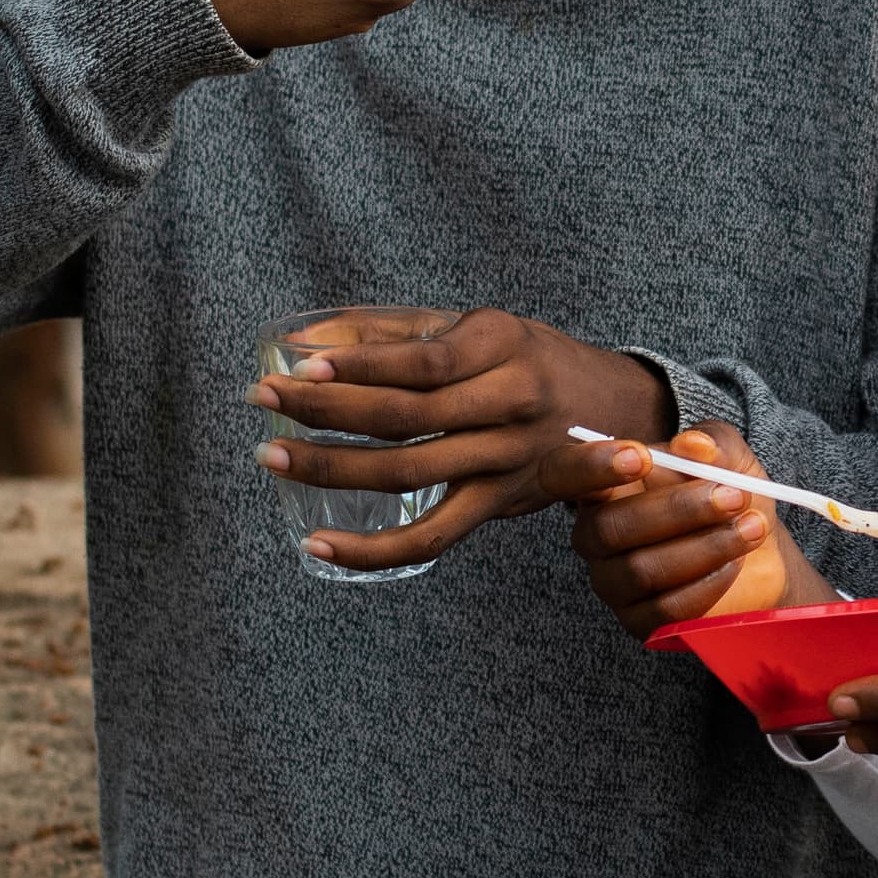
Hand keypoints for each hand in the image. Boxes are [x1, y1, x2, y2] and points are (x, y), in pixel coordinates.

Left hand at [253, 309, 672, 572]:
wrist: (615, 410)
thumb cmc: (530, 359)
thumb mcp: (479, 327)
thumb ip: (396, 332)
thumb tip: (308, 337)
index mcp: (504, 344)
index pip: (420, 361)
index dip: (356, 366)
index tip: (298, 367)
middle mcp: (512, 402)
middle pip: (406, 417)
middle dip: (324, 410)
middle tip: (263, 401)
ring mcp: (507, 461)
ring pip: (408, 476)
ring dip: (331, 469)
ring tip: (273, 456)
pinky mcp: (498, 506)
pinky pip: (430, 539)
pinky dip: (369, 550)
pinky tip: (315, 544)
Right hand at [565, 423, 835, 634]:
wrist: (760, 555)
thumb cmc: (730, 497)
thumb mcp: (730, 457)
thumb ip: (712, 443)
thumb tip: (692, 445)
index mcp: (602, 486)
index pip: (562, 474)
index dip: (589, 466)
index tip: (640, 457)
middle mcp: (595, 535)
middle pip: (607, 527)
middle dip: (676, 510)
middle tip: (732, 496)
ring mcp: (613, 582)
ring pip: (640, 570)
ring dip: (705, 546)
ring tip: (751, 528)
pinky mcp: (639, 622)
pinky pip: (664, 609)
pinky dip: (707, 584)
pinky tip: (735, 564)